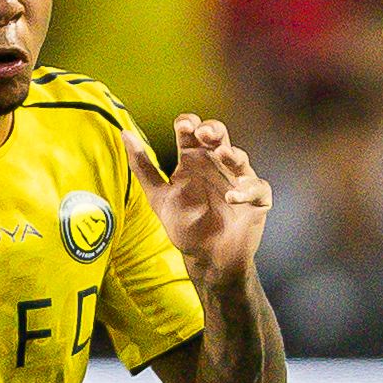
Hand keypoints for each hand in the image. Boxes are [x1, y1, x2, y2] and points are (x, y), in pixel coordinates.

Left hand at [154, 115, 272, 281]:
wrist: (205, 259)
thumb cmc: (183, 226)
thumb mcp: (157, 196)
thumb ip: (142, 166)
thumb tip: (124, 133)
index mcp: (192, 160)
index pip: (192, 131)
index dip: (189, 123)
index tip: (183, 127)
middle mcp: (215, 165)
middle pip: (219, 135)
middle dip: (213, 129)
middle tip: (203, 133)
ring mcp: (236, 181)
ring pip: (240, 158)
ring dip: (232, 154)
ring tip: (223, 154)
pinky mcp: (254, 201)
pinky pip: (258, 189)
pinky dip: (248, 189)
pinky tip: (233, 195)